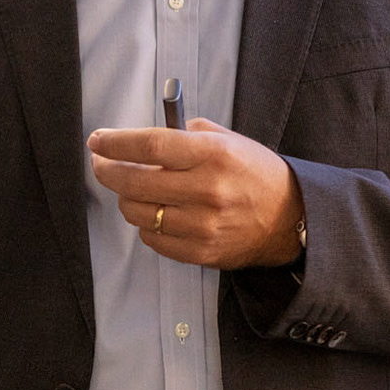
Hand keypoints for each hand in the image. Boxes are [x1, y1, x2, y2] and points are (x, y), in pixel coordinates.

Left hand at [88, 118, 304, 268]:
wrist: (292, 219)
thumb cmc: (257, 174)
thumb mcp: (230, 140)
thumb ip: (188, 136)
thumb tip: (148, 140)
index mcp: (214, 155)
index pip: (151, 145)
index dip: (117, 143)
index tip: (97, 141)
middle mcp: (207, 190)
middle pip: (136, 181)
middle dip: (108, 170)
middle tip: (101, 163)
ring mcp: (203, 225)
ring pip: (139, 212)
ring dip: (126, 198)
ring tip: (132, 189)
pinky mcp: (201, 252)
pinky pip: (153, 239)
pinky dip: (146, 224)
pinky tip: (155, 213)